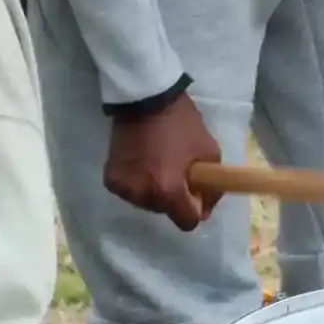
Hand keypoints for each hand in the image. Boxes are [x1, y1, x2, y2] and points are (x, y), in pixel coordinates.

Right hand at [104, 93, 221, 230]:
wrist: (145, 101)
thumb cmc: (181, 124)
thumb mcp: (208, 150)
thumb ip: (212, 184)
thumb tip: (207, 206)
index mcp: (167, 190)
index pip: (186, 222)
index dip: (198, 210)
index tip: (200, 194)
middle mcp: (142, 195)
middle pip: (166, 211)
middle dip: (177, 197)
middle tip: (181, 173)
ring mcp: (123, 189)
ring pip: (147, 203)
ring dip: (157, 191)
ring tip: (161, 166)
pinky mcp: (110, 180)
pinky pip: (131, 191)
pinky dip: (140, 183)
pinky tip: (145, 164)